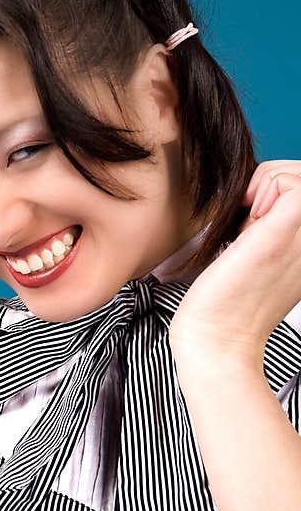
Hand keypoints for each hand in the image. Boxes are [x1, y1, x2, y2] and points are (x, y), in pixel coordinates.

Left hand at [169, 160, 300, 363]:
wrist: (218, 338)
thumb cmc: (227, 299)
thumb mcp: (263, 252)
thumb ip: (273, 223)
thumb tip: (261, 188)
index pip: (300, 188)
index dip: (272, 193)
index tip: (251, 224)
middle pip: (300, 176)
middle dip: (267, 185)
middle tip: (246, 224)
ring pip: (295, 173)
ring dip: (260, 187)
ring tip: (246, 227)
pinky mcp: (288, 229)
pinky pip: (287, 179)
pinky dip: (258, 187)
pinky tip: (243, 223)